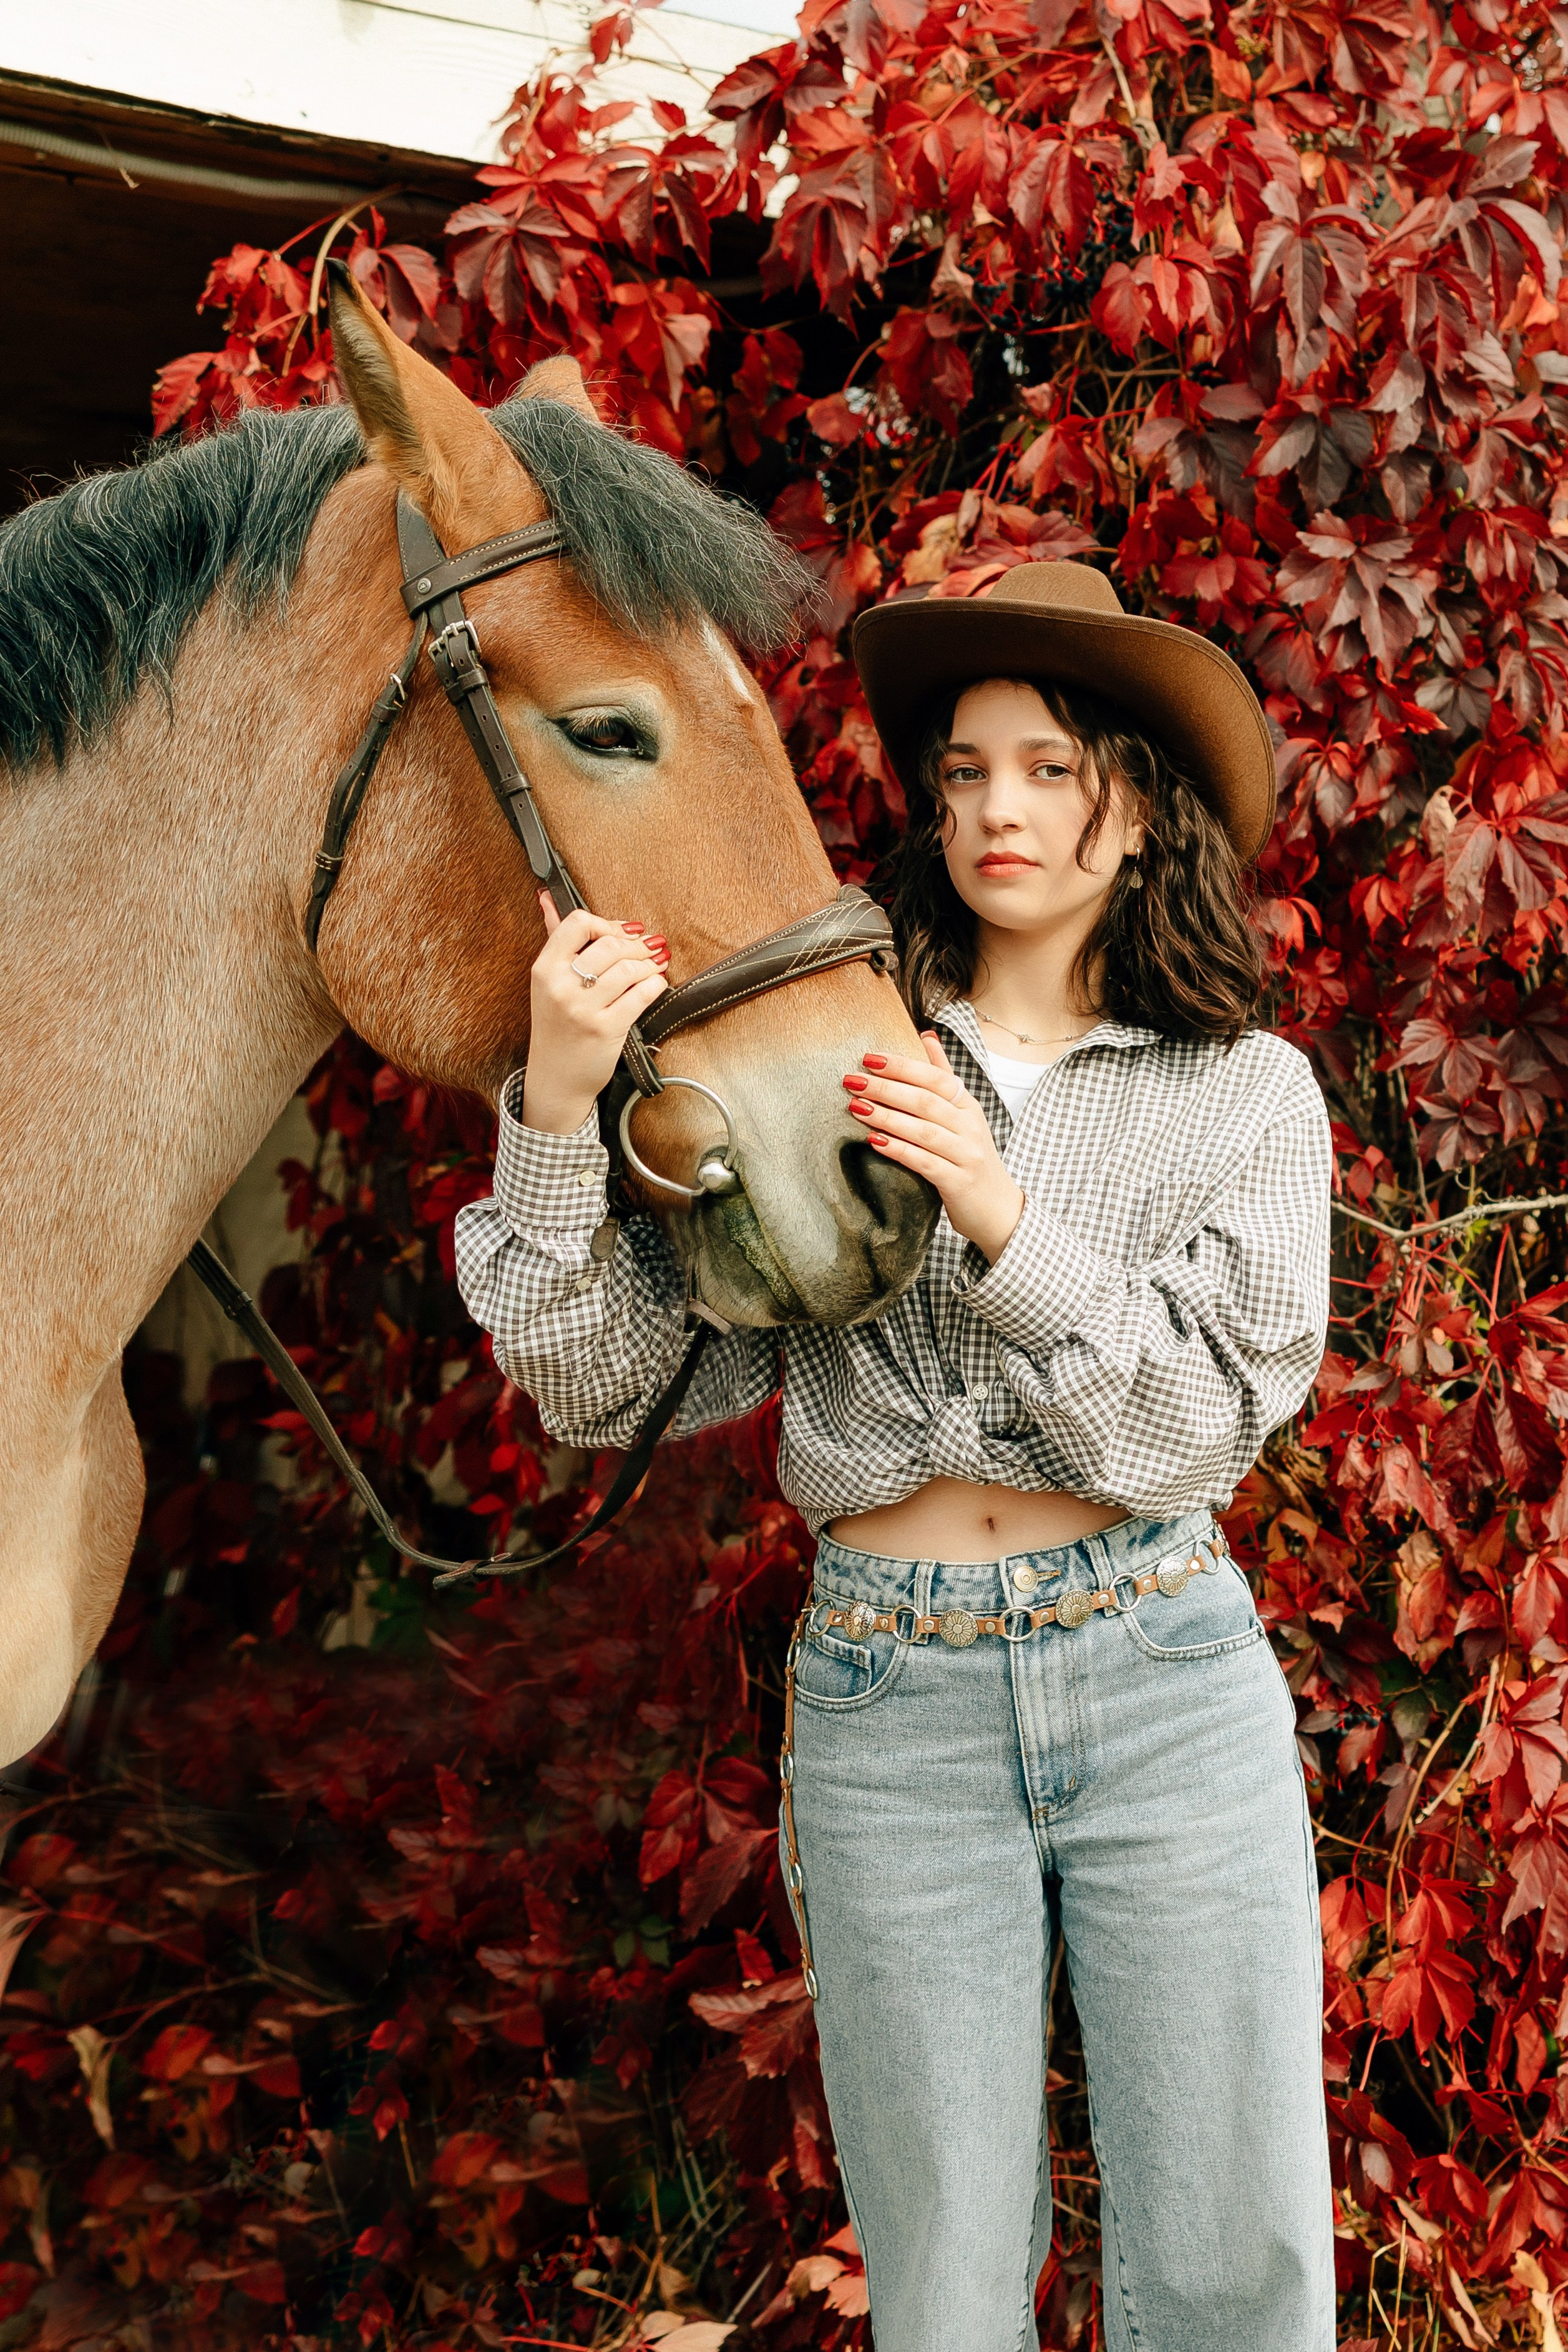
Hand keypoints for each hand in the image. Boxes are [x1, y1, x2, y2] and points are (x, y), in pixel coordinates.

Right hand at [521, 893, 668, 1134]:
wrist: (556, 1077)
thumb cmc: (555, 1026)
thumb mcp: (547, 983)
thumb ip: (553, 938)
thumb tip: (547, 899)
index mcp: (544, 969)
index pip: (578, 923)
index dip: (607, 923)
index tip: (622, 932)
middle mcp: (560, 987)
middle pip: (610, 945)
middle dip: (637, 945)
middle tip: (650, 947)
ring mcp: (583, 1009)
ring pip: (629, 969)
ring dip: (650, 964)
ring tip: (656, 964)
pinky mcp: (606, 1029)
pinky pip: (642, 995)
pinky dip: (656, 985)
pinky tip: (656, 984)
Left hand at [844, 1032, 1023, 1263]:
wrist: (998, 1210)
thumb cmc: (971, 1158)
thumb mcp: (963, 1115)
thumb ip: (943, 1076)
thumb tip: (927, 1035)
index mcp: (969, 1106)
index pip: (936, 1078)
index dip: (902, 1066)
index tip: (869, 1058)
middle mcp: (970, 1127)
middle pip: (925, 1101)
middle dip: (886, 1089)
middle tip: (852, 1081)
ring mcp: (966, 1155)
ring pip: (923, 1130)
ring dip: (886, 1116)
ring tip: (856, 1107)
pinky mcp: (957, 1182)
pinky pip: (924, 1162)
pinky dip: (899, 1150)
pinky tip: (875, 1141)